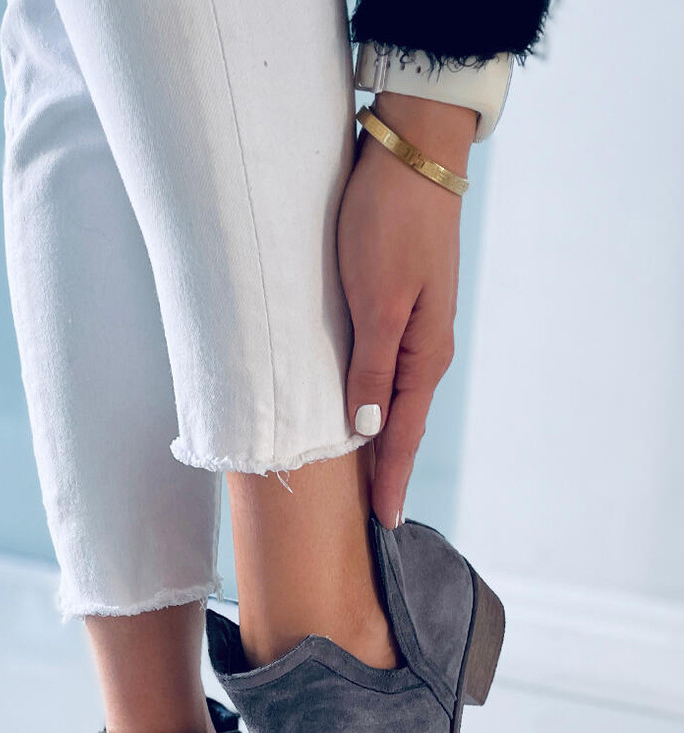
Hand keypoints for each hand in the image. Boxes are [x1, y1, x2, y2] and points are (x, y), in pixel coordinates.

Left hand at [338, 92, 476, 527]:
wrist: (410, 155)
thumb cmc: (389, 223)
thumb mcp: (375, 300)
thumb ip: (370, 368)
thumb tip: (368, 430)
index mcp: (422, 355)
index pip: (402, 435)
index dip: (390, 480)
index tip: (383, 524)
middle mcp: (423, 349)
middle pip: (401, 424)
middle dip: (388, 470)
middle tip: (375, 515)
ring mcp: (414, 328)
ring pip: (393, 400)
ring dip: (380, 440)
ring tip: (366, 478)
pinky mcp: (399, 307)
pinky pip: (385, 372)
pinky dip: (374, 402)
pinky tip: (362, 413)